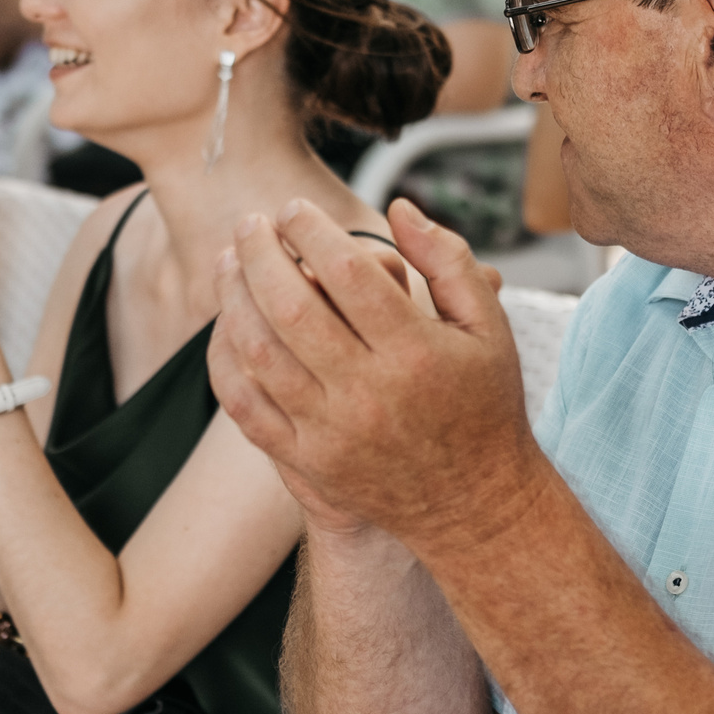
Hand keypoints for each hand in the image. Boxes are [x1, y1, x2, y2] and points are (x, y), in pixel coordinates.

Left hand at [210, 197, 527, 551]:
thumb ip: (448, 260)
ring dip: (234, 298)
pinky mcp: (309, 462)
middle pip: (292, 305)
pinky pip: (246, 406)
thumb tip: (397, 208)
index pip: (347, 271)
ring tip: (229, 262)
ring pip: (260, 351)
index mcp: (416, 352)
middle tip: (249, 222)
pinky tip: (226, 325)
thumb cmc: (484, 405)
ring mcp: (332, 431)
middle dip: (260, 252)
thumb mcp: (488, 327)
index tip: (294, 208)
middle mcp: (370, 392)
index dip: (311, 229)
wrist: (474, 506)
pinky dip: (225, 360)